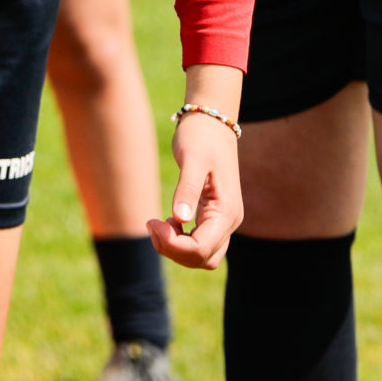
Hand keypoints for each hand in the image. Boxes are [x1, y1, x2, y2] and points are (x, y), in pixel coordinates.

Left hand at [149, 65, 244, 268]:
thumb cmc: (201, 137)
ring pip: (202, 257)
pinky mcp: (215, 218)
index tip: (152, 221)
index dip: (172, 244)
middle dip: (173, 250)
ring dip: (177, 249)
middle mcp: (230, 221)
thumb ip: (187, 189)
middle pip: (202, 259)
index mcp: (227, 212)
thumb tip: (180, 218)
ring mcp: (224, 222)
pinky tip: (168, 221)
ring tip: (159, 223)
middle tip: (152, 223)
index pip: (201, 249)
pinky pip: (200, 245)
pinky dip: (181, 241)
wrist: (211, 122)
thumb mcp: (192, 160)